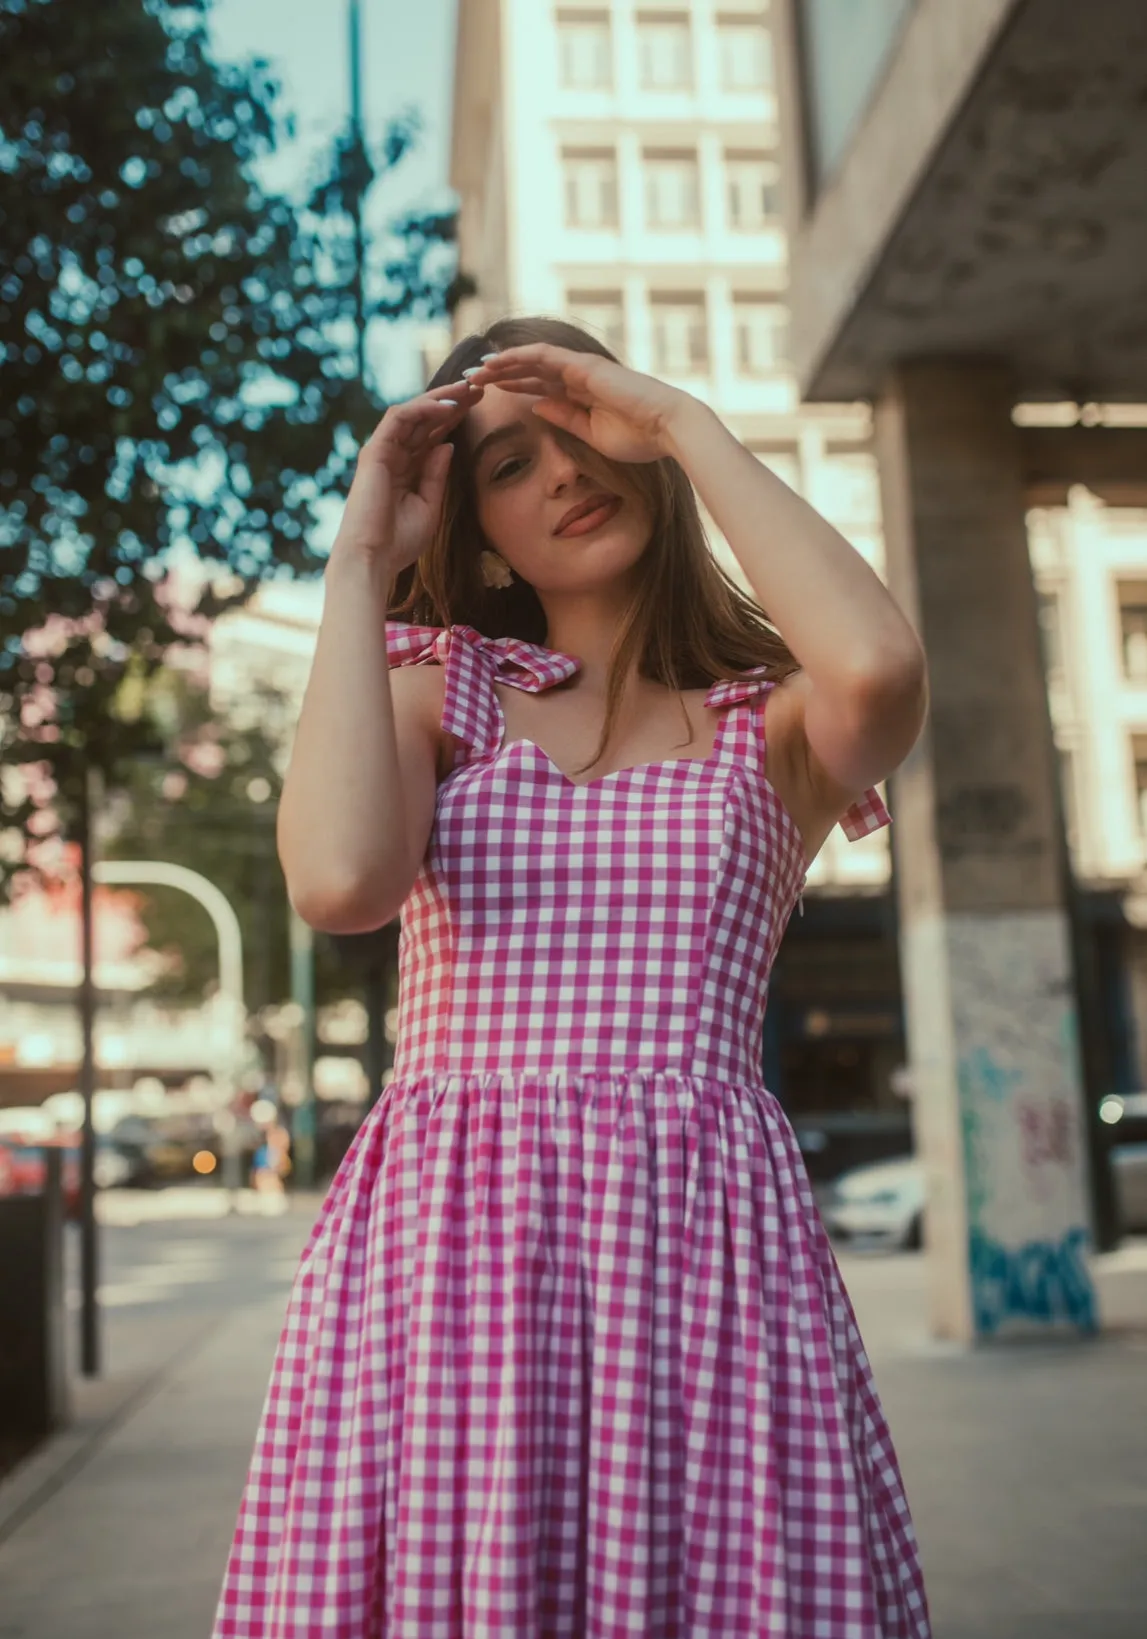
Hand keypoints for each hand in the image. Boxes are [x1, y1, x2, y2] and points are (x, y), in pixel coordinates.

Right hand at [330, 379, 483, 574]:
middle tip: (480, 385)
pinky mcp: (375, 451)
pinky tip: (448, 405)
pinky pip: (399, 418)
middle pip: (425, 419)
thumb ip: (437, 475)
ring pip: (413, 412)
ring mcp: (383, 451)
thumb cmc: (399, 542)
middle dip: (452, 400)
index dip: (455, 418)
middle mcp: (393, 455)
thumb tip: (448, 445)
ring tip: (468, 389)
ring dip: (441, 398)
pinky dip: (424, 409)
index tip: (481, 404)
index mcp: (406, 469)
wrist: (374, 559)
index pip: (432, 434)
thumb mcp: (430, 505)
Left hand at [466, 343, 692, 463]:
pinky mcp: (582, 365)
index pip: (538, 387)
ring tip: (474, 372)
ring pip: (531, 360)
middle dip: (499, 375)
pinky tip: (495, 363)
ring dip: (501, 364)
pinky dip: (517, 357)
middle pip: (530, 371)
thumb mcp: (592, 433)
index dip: (511, 389)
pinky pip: (542, 356)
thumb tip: (536, 406)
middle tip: (469, 381)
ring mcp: (580, 368)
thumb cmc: (640, 437)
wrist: (668, 429)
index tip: (485, 396)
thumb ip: (564, 418)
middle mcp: (578, 377)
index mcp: (581, 395)